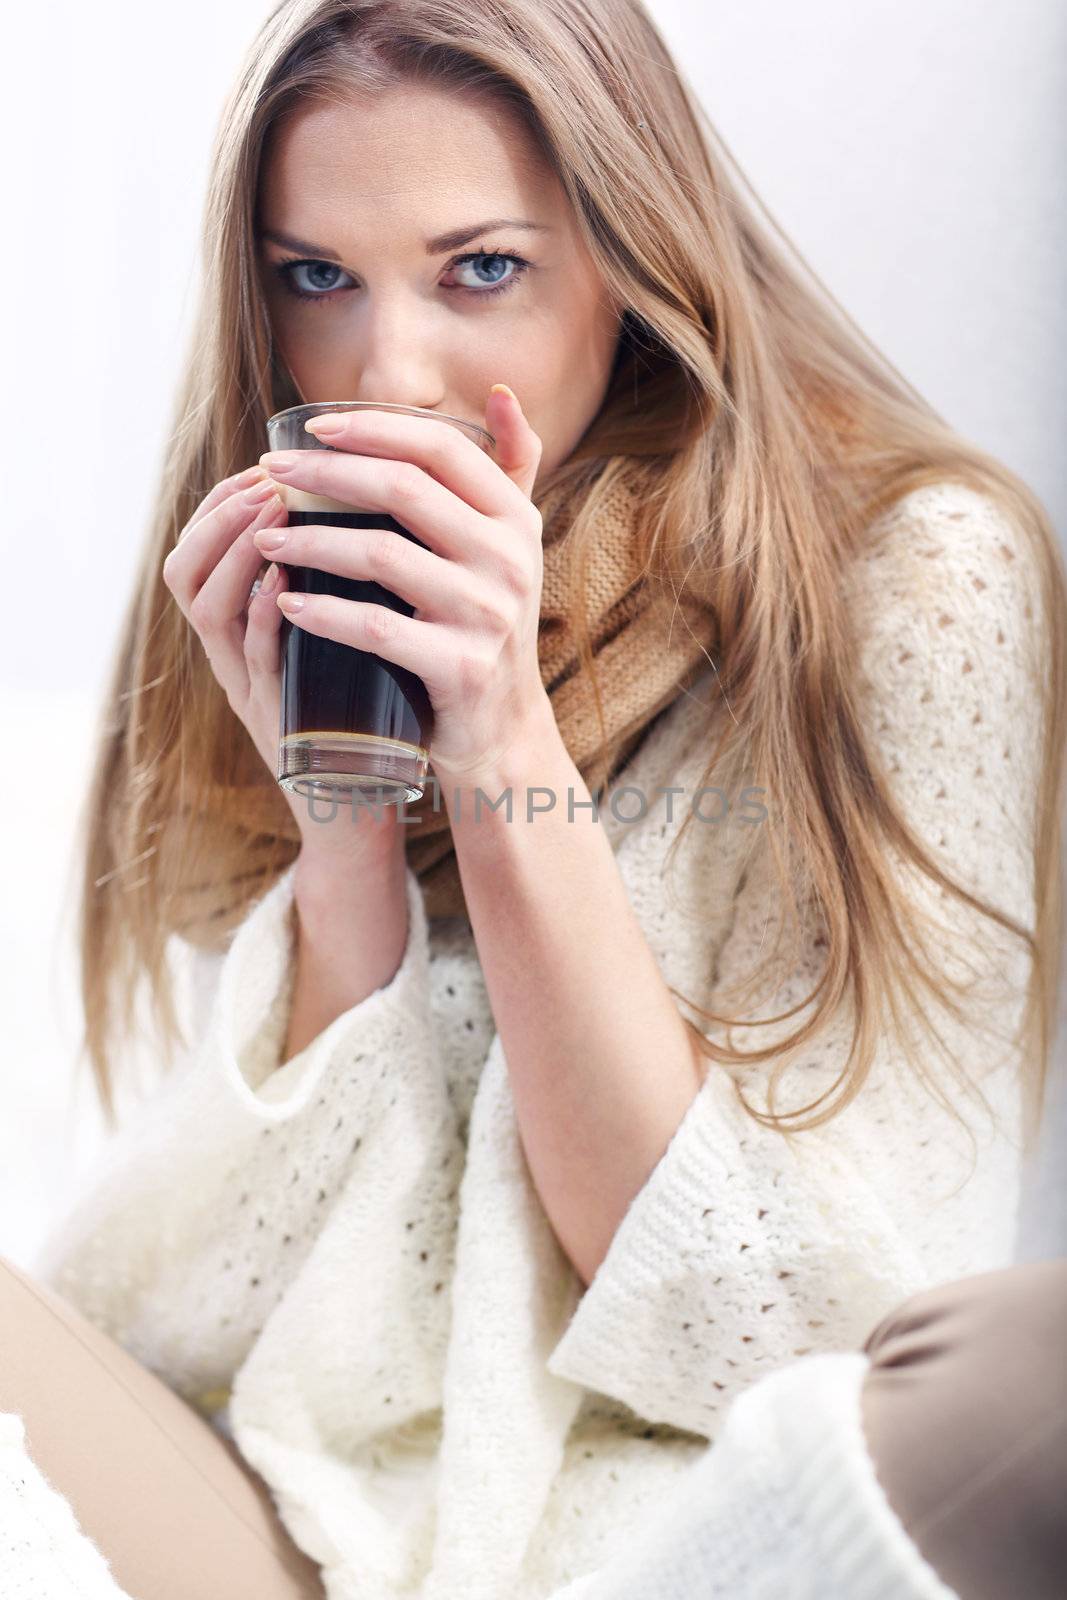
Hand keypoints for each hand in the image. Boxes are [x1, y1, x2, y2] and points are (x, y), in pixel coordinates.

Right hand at [161, 464, 402, 862]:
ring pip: (207, 611)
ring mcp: (250, 693)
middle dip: (220, 517)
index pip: (201, 551)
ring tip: (270, 515)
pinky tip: (283, 583)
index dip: (222, 504)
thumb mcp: (338, 638)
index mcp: (242, 634)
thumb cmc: (364, 716)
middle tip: (265, 480)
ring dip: (235, 555)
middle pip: (185, 573)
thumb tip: (362, 509)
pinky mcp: (278, 726)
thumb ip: (332, 585)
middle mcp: (232, 660)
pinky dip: (261, 617)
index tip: (264, 466)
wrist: (369, 807)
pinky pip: (255, 663)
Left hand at [254, 385, 553, 790]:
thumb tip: (499, 390)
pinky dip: (324, 614)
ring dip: (311, 542)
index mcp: (515, 518)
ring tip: (265, 537)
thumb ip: (511, 468)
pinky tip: (284, 603)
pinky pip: (377, 629)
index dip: (373, 430)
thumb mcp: (512, 543)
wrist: (502, 727)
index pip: (440, 448)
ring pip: (382, 555)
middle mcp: (509, 559)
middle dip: (325, 475)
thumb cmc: (487, 623)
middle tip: (271, 474)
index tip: (309, 429)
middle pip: (404, 490)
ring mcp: (487, 615)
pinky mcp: (460, 667)